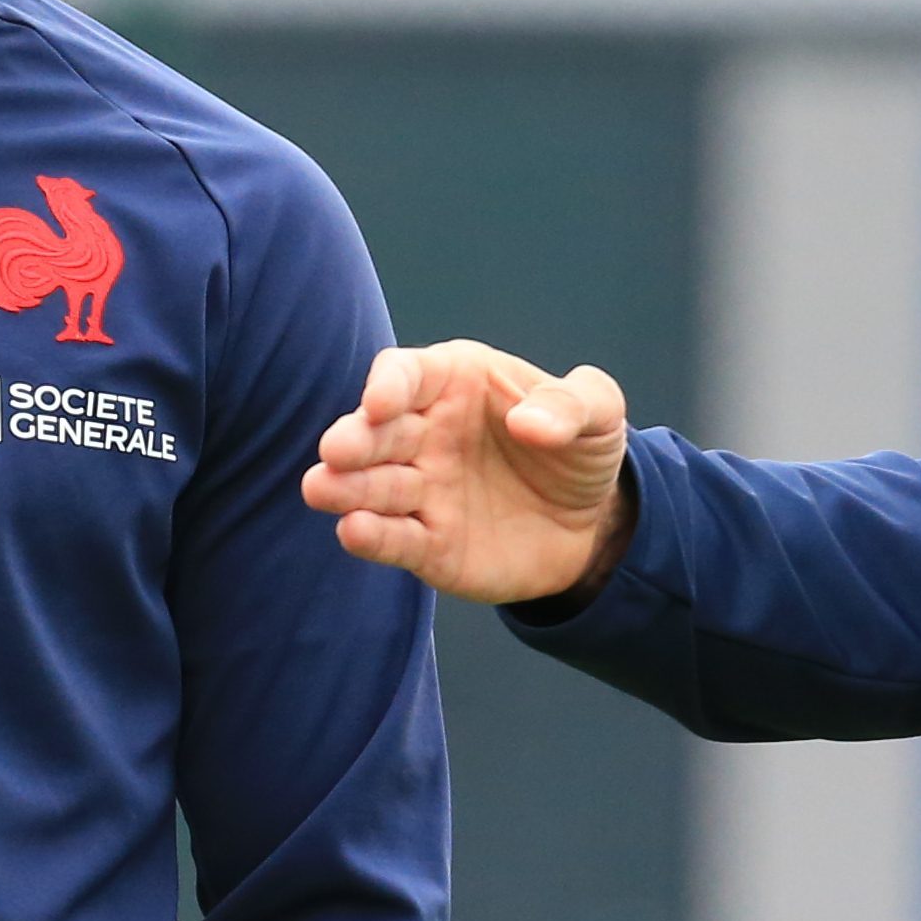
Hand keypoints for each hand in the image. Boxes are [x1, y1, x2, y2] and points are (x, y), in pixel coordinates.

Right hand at [303, 341, 632, 603]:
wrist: (594, 524)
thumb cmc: (581, 448)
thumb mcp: (599, 412)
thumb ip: (573, 404)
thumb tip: (530, 425)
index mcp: (454, 383)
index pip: (406, 375)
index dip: (388, 385)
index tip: (382, 403)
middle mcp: (424, 434)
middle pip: (375, 432)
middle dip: (353, 439)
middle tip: (337, 451)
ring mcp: (422, 491)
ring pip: (372, 487)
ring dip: (344, 487)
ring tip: (321, 488)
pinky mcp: (429, 545)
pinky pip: (395, 540)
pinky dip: (372, 537)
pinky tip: (353, 532)